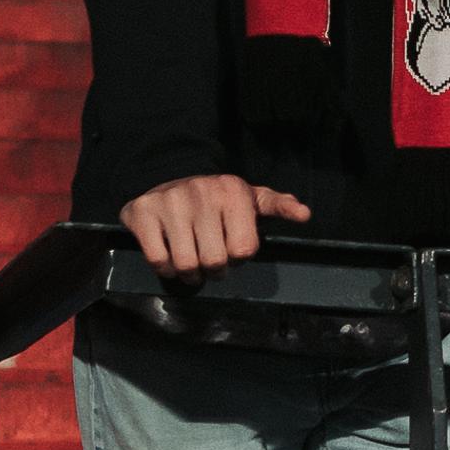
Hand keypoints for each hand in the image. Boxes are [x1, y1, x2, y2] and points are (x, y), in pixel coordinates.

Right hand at [116, 173, 313, 279]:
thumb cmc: (215, 197)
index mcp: (233, 191)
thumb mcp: (249, 197)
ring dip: (190, 273)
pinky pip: (158, 261)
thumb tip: (305, 214)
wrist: (167, 176)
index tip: (231, 247)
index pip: (244, 250)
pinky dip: (165, 268)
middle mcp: (202, 193)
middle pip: (215, 262)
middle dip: (214, 269)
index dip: (238, 257)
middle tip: (210, 259)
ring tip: (192, 261)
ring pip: (186, 265)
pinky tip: (170, 254)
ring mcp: (171, 202)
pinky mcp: (143, 213)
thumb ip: (277, 206)